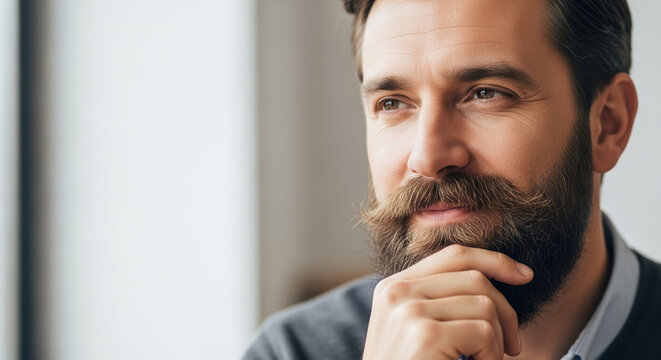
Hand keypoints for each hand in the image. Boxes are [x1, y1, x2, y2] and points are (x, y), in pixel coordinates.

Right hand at [362, 245, 533, 359]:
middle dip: (506, 312)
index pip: (453, 256)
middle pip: (475, 278)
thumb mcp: (414, 328)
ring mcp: (409, 311)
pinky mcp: (425, 335)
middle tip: (512, 347)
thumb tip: (495, 275)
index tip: (524, 274)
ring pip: (485, 305)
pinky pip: (483, 333)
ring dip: (497, 342)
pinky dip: (491, 357)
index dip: (494, 260)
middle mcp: (397, 292)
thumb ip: (438, 299)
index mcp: (392, 287)